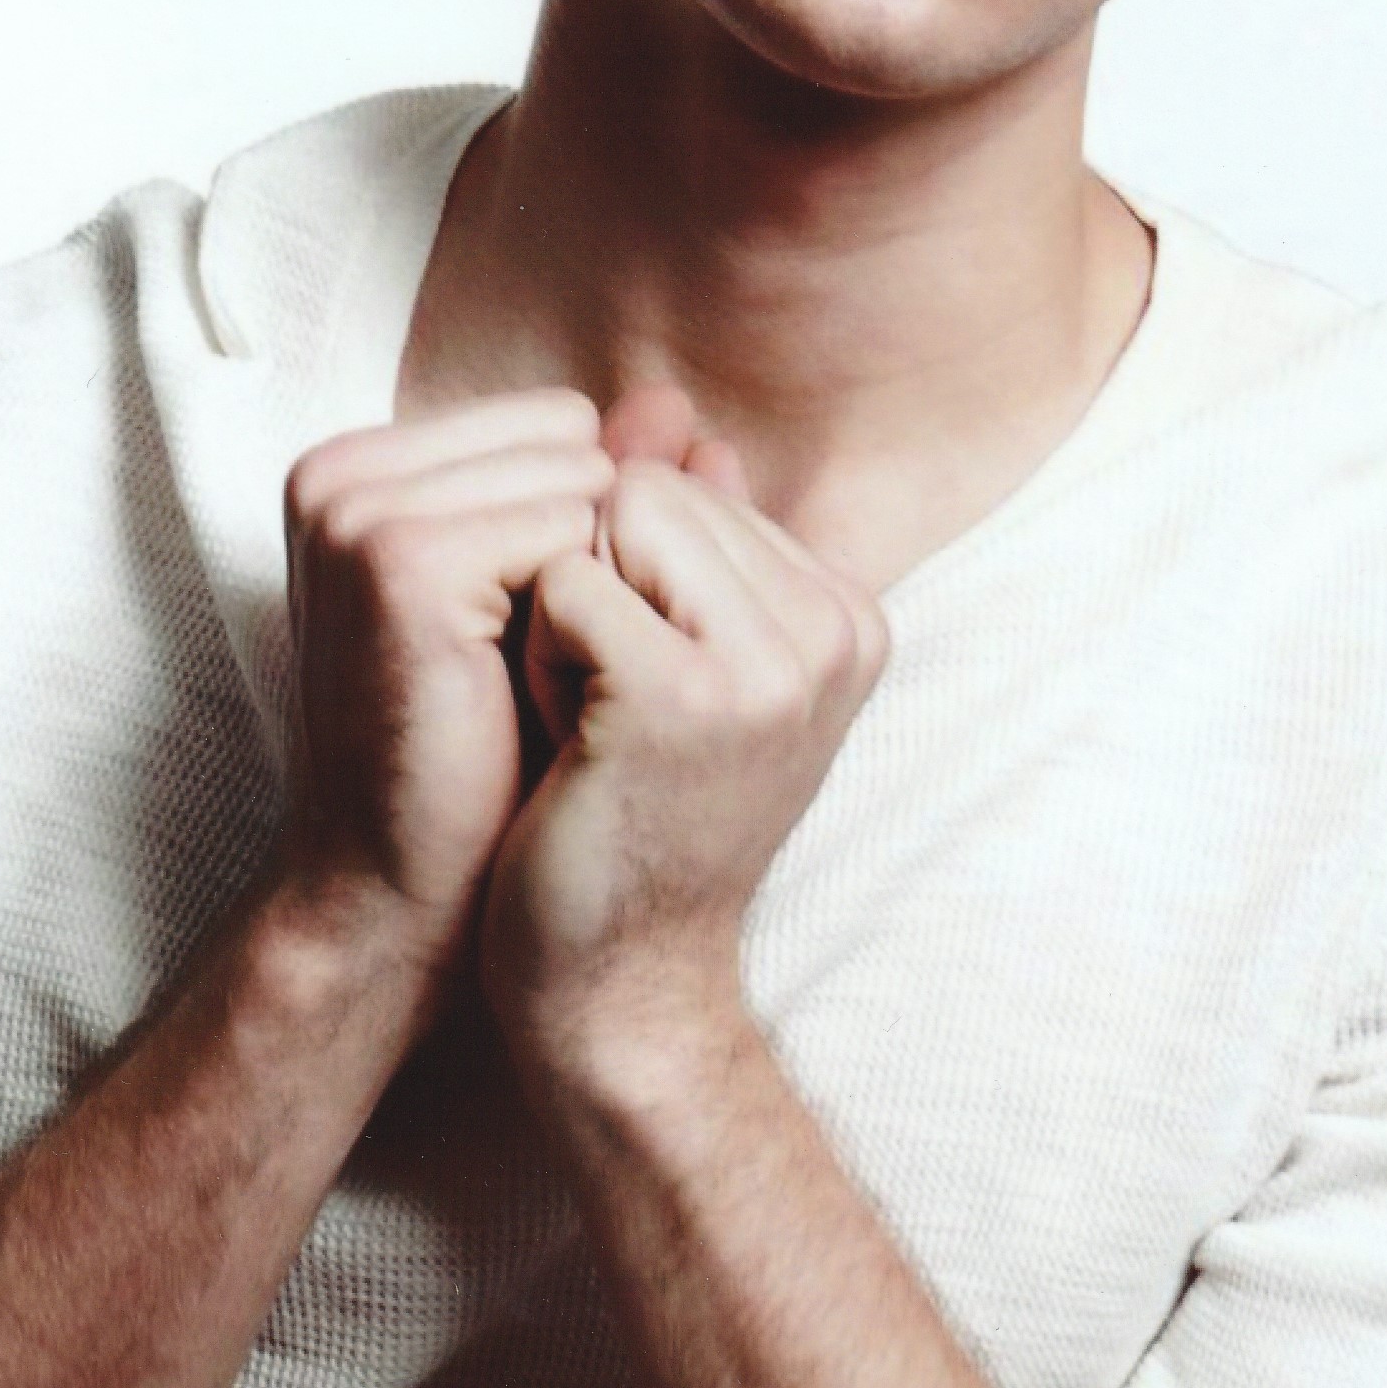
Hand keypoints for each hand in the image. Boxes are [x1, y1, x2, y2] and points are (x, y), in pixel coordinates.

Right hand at [278, 392, 612, 995]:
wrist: (404, 892)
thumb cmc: (479, 754)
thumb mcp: (540, 602)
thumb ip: (595, 491)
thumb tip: (680, 405)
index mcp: (356, 469)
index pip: (553, 422)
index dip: (589, 526)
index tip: (537, 629)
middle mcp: (338, 473)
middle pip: (568, 438)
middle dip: (597, 546)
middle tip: (541, 664)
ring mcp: (358, 510)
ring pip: (579, 479)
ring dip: (597, 583)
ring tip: (536, 677)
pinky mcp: (399, 560)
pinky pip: (570, 529)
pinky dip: (586, 611)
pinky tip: (534, 689)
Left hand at [482, 437, 887, 1076]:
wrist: (618, 982)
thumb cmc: (627, 814)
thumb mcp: (676, 655)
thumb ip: (684, 530)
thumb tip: (662, 405)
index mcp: (849, 614)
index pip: (686, 486)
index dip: (624, 578)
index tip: (645, 695)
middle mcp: (835, 630)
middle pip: (646, 490)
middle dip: (588, 588)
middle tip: (613, 719)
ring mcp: (772, 662)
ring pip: (605, 524)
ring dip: (561, 621)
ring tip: (595, 727)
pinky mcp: (687, 694)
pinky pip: (563, 584)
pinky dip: (538, 660)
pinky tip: (573, 747)